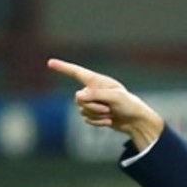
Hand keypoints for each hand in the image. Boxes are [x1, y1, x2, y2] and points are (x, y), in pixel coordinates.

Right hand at [47, 58, 164, 147]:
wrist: (136, 121)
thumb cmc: (129, 105)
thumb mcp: (114, 97)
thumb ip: (95, 95)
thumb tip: (78, 97)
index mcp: (97, 81)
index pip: (76, 72)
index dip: (63, 68)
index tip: (50, 63)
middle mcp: (92, 91)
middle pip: (79, 99)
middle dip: (92, 107)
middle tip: (108, 108)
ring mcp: (92, 103)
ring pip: (82, 111)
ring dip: (96, 115)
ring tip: (110, 114)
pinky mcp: (94, 115)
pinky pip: (87, 120)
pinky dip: (97, 123)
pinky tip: (109, 121)